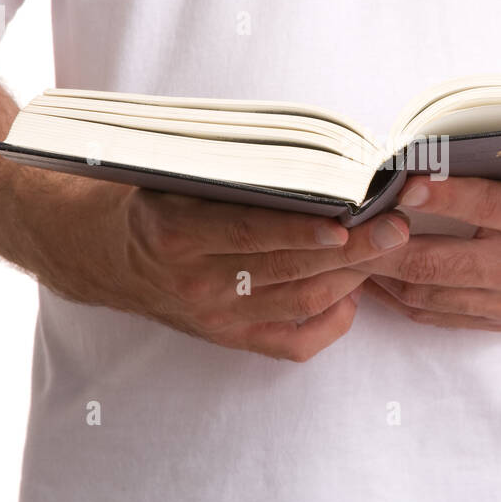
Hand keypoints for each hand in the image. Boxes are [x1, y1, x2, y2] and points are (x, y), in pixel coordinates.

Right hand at [76, 186, 409, 360]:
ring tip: (386, 249)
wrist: (104, 252)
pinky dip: (333, 319)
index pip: (250, 233)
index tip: (348, 221)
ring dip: (351, 277)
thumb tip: (316, 159)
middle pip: (289, 270)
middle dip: (352, 250)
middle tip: (396, 227)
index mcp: (175, 232)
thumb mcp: (178, 173)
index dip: (302, 230)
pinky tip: (353, 293)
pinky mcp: (229, 338)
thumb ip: (235, 170)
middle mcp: (196, 282)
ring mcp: (215, 317)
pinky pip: (293, 342)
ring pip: (301, 302)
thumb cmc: (154, 197)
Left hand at [360, 174, 500, 330]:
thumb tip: (428, 158)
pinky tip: (379, 281)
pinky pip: (441, 315)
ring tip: (349, 252)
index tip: (398, 179)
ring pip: (428, 293)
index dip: (434, 192)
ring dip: (381, 275)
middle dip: (381, 245)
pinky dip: (403, 299)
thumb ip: (497, 173)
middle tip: (345, 225)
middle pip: (435, 261)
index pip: (478, 204)